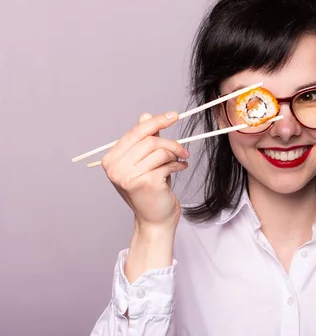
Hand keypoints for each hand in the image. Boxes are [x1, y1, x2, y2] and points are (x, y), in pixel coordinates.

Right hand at [101, 111, 189, 231]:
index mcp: (111, 160)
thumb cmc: (151, 190)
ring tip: (181, 161)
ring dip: (176, 154)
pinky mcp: (145, 183)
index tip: (174, 115)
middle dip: (171, 143)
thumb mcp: (145, 162)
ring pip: (160, 151)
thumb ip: (144, 140)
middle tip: (184, 150)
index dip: (156, 121)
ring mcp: (128, 176)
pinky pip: (167, 164)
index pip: (135, 133)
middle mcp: (115, 168)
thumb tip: (145, 115)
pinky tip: (180, 168)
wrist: (155, 219)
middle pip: (149, 140)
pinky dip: (178, 164)